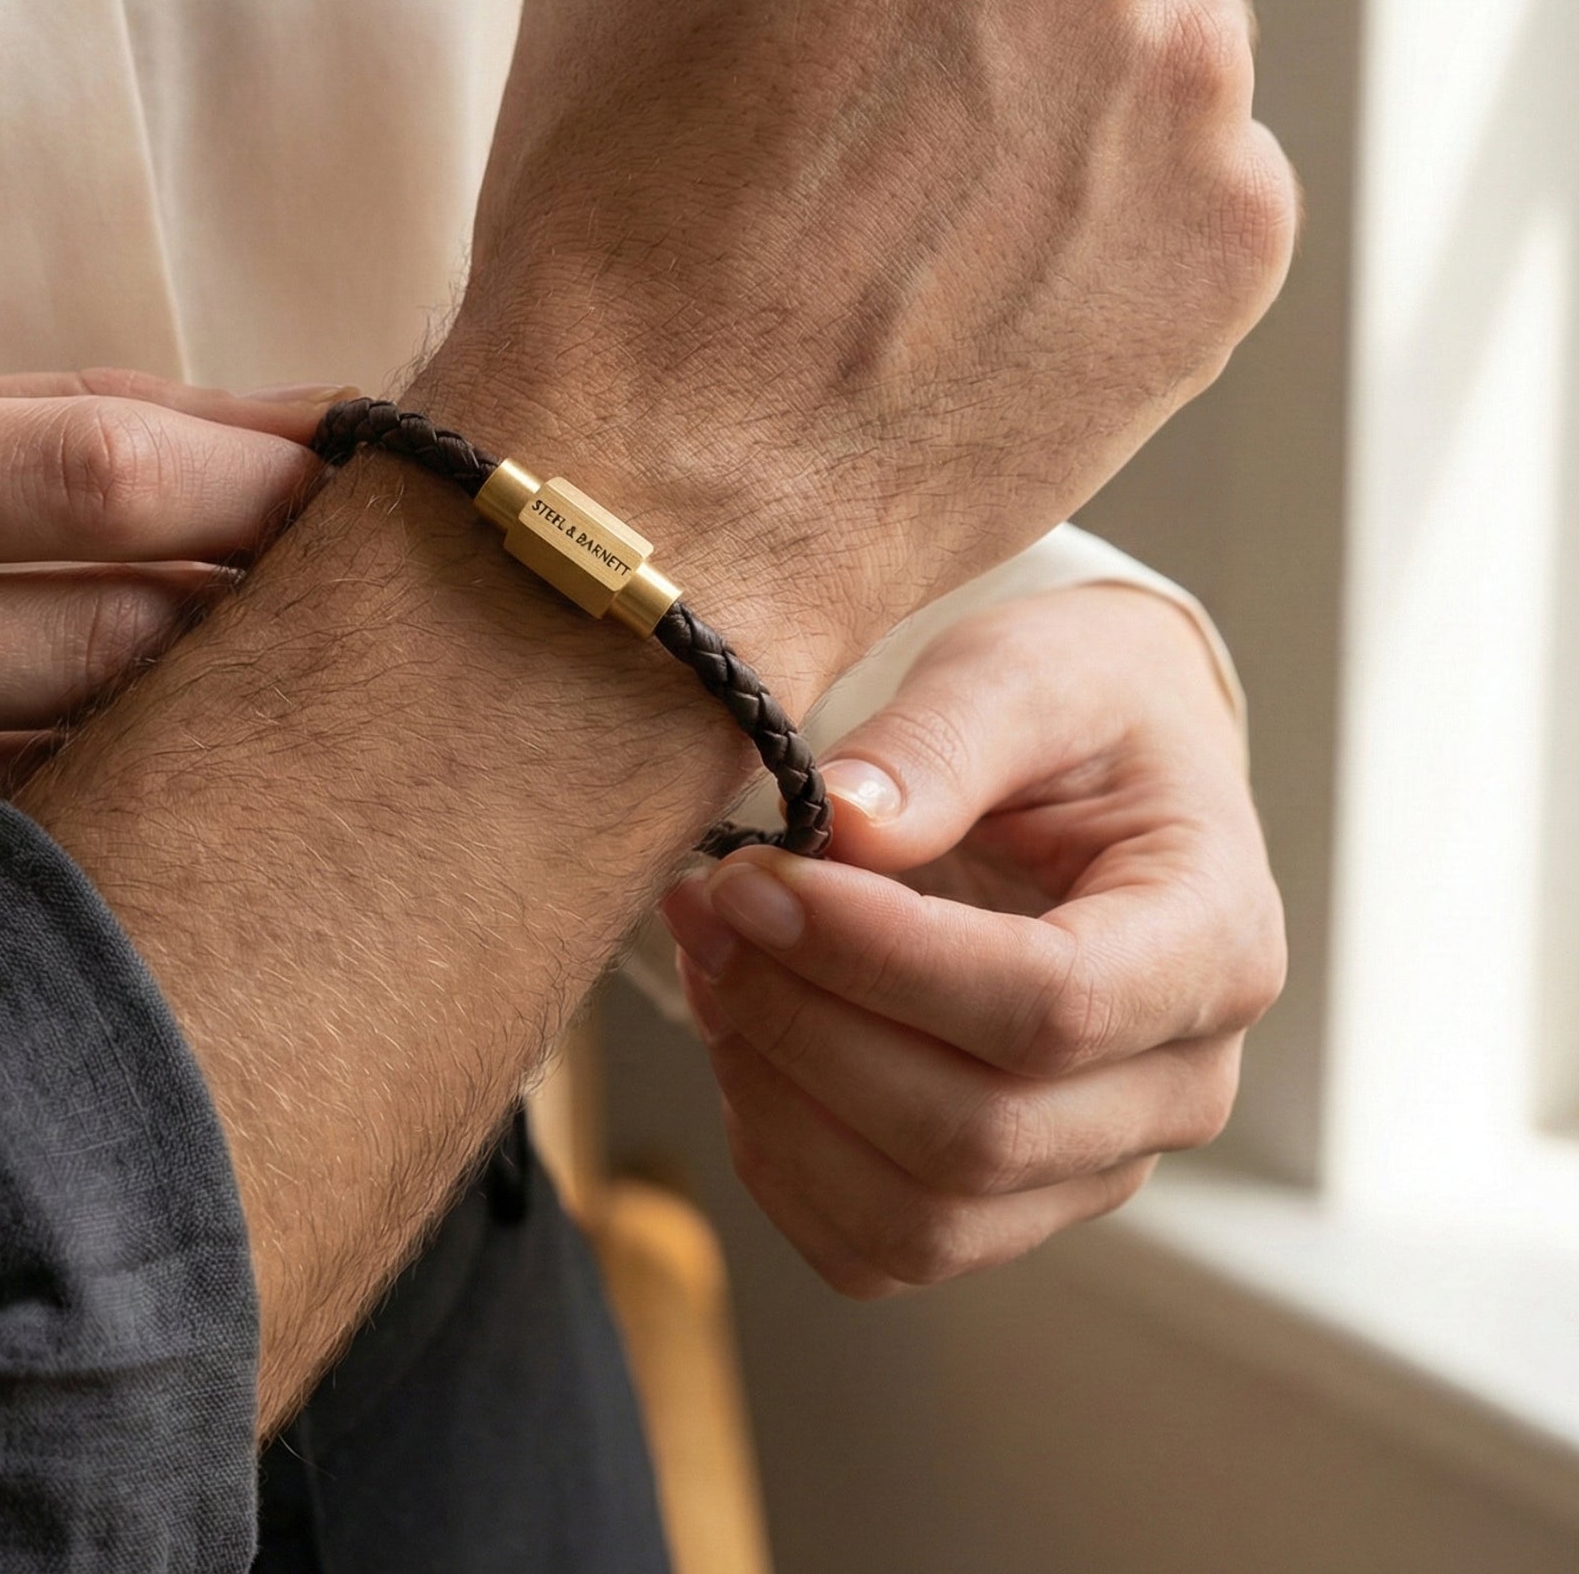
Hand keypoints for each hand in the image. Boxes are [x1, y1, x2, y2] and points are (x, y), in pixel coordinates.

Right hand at [0, 368, 331, 1000]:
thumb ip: (41, 420)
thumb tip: (293, 416)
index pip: (91, 474)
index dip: (261, 477)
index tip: (363, 475)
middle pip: (116, 631)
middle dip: (266, 603)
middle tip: (348, 585)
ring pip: (87, 772)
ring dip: (207, 723)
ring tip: (265, 682)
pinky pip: (14, 875)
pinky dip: (108, 820)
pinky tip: (153, 788)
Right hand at [426, 0, 1297, 691]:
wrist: (660, 489)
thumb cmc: (602, 229)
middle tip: (882, 110)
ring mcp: (1180, 65)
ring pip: (1156, 21)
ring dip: (1074, 87)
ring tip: (935, 225)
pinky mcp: (1236, 223)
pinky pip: (1201, 169)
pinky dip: (1122, 218)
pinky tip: (995, 295)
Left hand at [660, 584, 1281, 1292]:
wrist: (1097, 766)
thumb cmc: (1074, 711)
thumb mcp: (1024, 675)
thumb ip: (939, 741)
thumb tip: (838, 824)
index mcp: (1215, 942)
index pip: (1052, 1006)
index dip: (881, 958)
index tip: (758, 877)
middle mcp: (1177, 1084)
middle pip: (978, 1132)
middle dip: (804, 1024)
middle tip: (708, 902)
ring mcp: (1094, 1161)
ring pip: (921, 1219)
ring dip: (776, 1099)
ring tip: (710, 961)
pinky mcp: (1007, 1197)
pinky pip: (874, 1249)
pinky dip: (778, 1159)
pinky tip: (738, 1036)